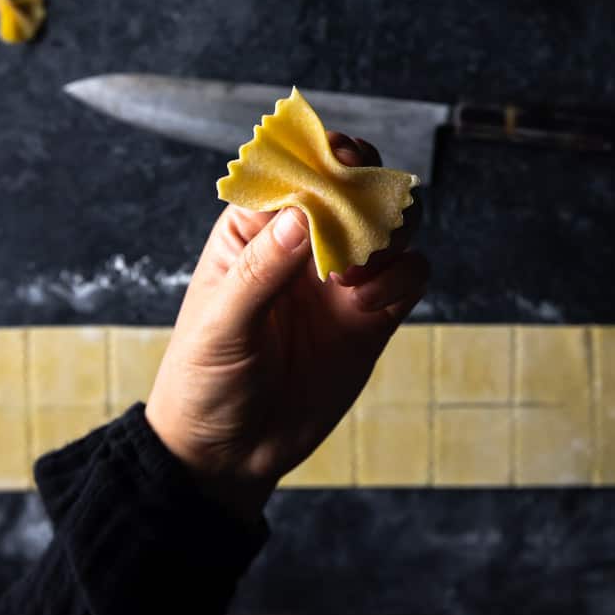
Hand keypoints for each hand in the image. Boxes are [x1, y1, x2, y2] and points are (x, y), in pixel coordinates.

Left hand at [145, 134, 427, 521]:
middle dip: (365, 190)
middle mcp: (303, 245)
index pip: (295, 172)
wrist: (229, 456)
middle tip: (360, 218)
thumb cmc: (205, 382)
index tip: (341, 162)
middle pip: (353, 187)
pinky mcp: (372, 317)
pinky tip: (367, 304)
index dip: (322, 158)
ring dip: (386, 234)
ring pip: (390, 225)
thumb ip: (262, 270)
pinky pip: (409, 276)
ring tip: (352, 276)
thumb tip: (303, 214)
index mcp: (253, 231)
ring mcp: (341, 280)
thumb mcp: (221, 325)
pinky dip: (402, 277)